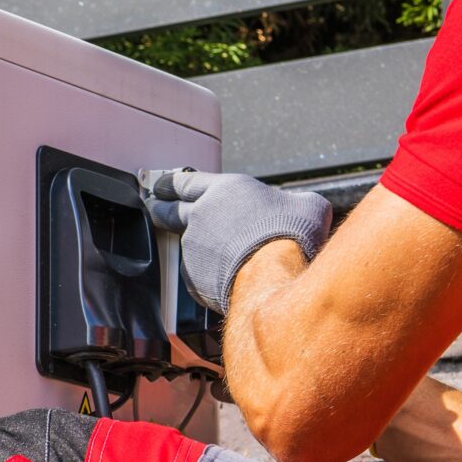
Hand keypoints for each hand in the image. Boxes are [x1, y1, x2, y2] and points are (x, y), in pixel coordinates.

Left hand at [141, 169, 334, 314]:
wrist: (274, 274)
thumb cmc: (292, 234)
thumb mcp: (307, 204)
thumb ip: (295, 202)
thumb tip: (303, 207)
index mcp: (224, 191)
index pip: (187, 183)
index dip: (172, 184)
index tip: (160, 185)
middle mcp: (200, 217)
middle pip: (170, 211)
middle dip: (160, 208)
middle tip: (154, 207)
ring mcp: (193, 249)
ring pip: (187, 245)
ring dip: (195, 248)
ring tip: (210, 254)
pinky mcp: (193, 278)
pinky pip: (197, 274)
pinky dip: (207, 275)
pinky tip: (222, 279)